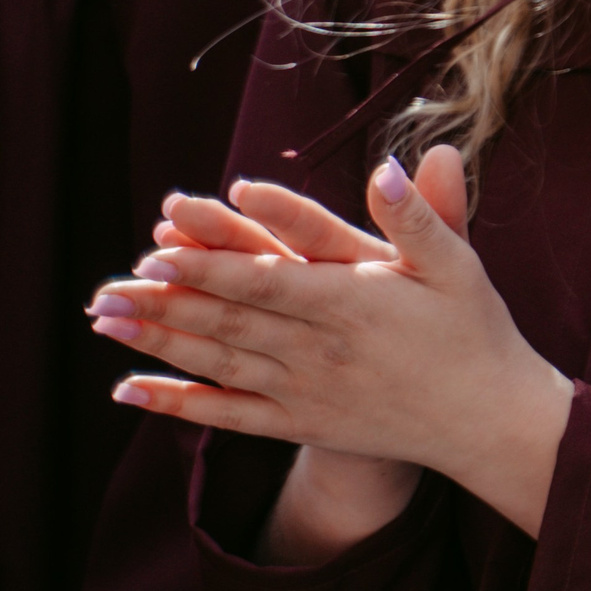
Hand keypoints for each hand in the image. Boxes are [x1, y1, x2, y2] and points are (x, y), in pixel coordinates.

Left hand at [90, 147, 574, 538]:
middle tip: (104, 286)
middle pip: (229, 320)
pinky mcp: (302, 424)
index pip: (269, 276)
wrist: (486, 420)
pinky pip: (227, 416)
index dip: (212, 260)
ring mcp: (306, 390)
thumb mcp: (458, 262)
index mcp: (355, 299)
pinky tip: (130, 391)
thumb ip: (420, 214)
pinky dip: (176, 404)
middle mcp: (321, 347)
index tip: (160, 243)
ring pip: (218, 362)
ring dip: (158, 341)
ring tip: (104, 320)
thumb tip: (389, 166)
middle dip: (164, 300)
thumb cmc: (473, 329)